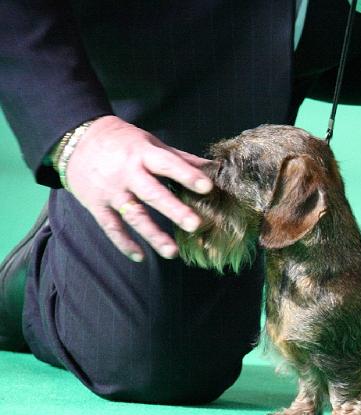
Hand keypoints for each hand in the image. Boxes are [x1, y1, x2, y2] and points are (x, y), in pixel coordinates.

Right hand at [64, 115, 213, 261]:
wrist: (74, 139)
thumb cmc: (122, 142)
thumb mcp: (150, 142)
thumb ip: (180, 158)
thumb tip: (213, 167)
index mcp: (142, 154)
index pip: (168, 164)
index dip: (187, 175)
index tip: (207, 187)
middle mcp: (127, 173)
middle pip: (152, 193)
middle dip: (174, 210)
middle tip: (195, 225)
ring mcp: (111, 191)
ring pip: (134, 215)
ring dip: (153, 235)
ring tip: (173, 253)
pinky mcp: (96, 205)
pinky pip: (111, 227)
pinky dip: (124, 243)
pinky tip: (140, 257)